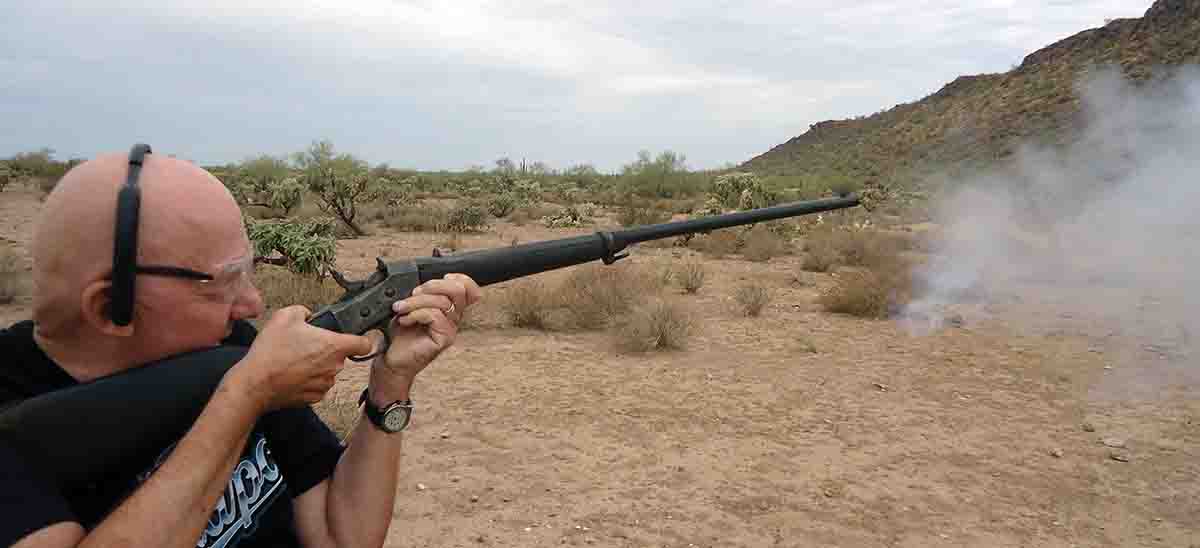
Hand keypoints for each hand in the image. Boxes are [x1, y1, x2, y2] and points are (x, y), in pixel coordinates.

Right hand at [230, 305, 373, 413]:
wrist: (255, 383)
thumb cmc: (271, 352)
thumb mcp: (285, 316)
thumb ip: (304, 311)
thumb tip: (308, 315)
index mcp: (334, 346)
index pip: (365, 343)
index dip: (361, 339)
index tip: (354, 338)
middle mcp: (334, 367)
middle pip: (340, 356)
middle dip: (326, 350)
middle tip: (305, 345)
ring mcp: (325, 384)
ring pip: (327, 371)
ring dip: (316, 365)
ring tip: (294, 360)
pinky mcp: (314, 397)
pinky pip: (316, 385)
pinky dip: (307, 380)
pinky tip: (291, 373)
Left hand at [370, 273, 480, 397]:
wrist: (393, 358)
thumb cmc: (401, 334)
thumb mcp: (410, 306)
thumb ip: (421, 293)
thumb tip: (417, 279)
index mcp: (449, 307)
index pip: (469, 289)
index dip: (460, 278)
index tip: (442, 278)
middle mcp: (453, 317)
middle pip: (458, 290)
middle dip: (433, 286)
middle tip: (414, 293)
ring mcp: (450, 329)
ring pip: (442, 302)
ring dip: (415, 302)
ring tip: (400, 309)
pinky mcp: (444, 338)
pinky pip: (435, 316)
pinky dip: (415, 314)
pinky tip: (405, 320)